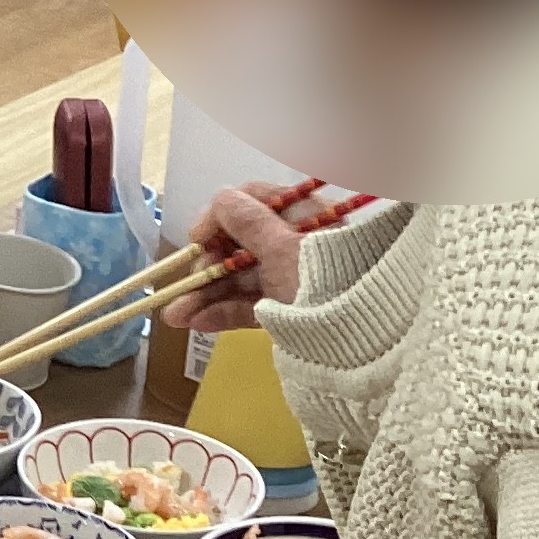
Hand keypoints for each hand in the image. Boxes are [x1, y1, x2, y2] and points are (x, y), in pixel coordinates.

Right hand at [161, 181, 309, 336]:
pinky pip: (250, 305)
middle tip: (187, 285)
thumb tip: (222, 199)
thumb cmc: (324, 280)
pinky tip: (196, 323)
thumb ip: (248, 223)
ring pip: (241, 279)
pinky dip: (223, 312)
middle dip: (206, 267)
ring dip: (206, 295)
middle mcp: (296, 242)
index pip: (253, 201)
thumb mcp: (284, 249)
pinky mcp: (287, 309)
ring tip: (176, 315)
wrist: (362, 338)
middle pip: (240, 245)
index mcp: (303, 216)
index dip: (219, 217)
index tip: (197, 238)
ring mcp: (291, 277)